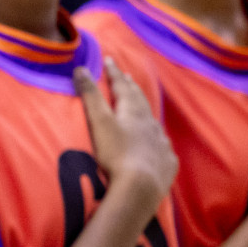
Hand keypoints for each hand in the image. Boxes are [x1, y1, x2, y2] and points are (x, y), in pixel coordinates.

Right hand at [75, 58, 177, 203]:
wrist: (141, 186)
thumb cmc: (116, 153)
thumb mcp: (99, 122)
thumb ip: (90, 96)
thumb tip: (81, 68)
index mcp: (134, 112)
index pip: (122, 86)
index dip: (113, 73)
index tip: (109, 59)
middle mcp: (151, 123)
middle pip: (140, 100)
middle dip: (131, 87)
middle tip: (126, 76)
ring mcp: (161, 143)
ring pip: (153, 122)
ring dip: (145, 112)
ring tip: (140, 107)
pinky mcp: (166, 162)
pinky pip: (161, 146)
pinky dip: (156, 139)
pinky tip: (155, 144)